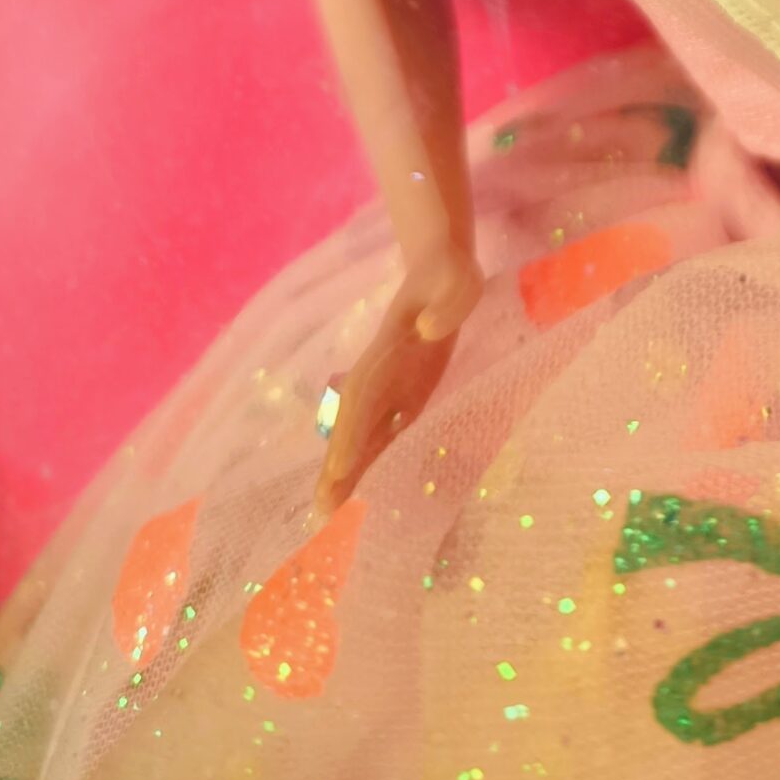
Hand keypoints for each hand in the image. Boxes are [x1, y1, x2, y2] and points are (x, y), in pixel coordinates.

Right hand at [315, 243, 483, 511]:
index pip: (365, 392)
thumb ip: (448, 304)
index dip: (351, 429)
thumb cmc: (450, 275)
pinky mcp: (404, 391)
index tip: (339, 466)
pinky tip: (355, 488)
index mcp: (391, 346)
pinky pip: (381, 429)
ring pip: (362, 430)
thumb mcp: (458, 280)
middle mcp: (381, 370)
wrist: (437, 267)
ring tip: (324, 511)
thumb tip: (428, 330)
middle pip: (352, 420)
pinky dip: (367, 458)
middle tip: (320, 509)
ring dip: (345, 468)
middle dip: (337, 461)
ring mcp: (389, 383)